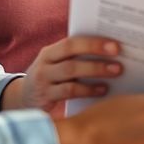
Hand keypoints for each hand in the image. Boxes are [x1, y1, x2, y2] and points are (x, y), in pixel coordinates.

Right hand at [8, 36, 123, 111]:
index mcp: (50, 52)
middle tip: (119, 60)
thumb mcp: (58, 67)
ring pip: (71, 72)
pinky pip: (69, 92)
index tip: (116, 46)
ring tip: (116, 72)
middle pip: (71, 55)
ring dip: (95, 71)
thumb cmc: (52, 81)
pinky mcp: (45, 98)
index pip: (72, 42)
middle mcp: (44, 64)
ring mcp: (43, 81)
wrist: (23, 101)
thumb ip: (77, 59)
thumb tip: (113, 53)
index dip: (94, 42)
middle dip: (97, 55)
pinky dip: (88, 90)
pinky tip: (103, 90)